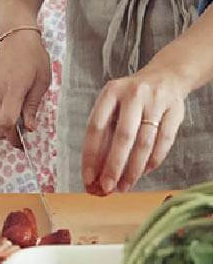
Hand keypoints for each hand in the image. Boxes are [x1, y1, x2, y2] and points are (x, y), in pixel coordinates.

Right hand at [0, 31, 50, 145]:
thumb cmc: (33, 57)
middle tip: (22, 132)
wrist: (14, 36)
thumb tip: (29, 128)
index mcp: (12, 89)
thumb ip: (32, 107)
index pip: (6, 124)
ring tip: (17, 107)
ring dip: (3, 120)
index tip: (22, 143)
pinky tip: (8, 96)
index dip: (13, 138)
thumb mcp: (41, 82)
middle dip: (9, 133)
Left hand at [82, 68, 185, 195]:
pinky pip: (164, 142)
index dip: (91, 154)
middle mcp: (133, 95)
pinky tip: (142, 173)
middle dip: (113, 166)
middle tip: (107, 187)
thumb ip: (103, 131)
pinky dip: (152, 161)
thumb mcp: (112, 103)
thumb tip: (94, 170)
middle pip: (122, 136)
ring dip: (133, 169)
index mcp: (111, 92)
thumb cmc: (131, 97)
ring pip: (145, 143)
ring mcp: (156, 102)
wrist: (166, 75)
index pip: (96, 126)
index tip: (88, 176)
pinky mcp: (175, 111)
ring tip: (124, 186)